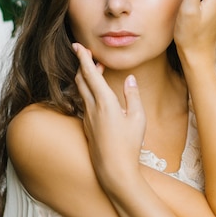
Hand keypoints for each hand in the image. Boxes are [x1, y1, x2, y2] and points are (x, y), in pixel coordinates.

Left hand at [73, 43, 145, 191]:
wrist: (113, 170)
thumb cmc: (128, 145)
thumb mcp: (138, 119)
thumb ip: (133, 96)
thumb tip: (130, 79)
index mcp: (105, 102)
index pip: (90, 73)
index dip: (83, 58)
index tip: (78, 46)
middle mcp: (92, 108)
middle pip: (81, 80)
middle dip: (83, 65)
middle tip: (88, 54)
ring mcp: (87, 118)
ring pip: (80, 91)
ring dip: (85, 78)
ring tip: (95, 71)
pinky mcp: (87, 126)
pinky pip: (83, 103)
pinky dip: (86, 91)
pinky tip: (96, 94)